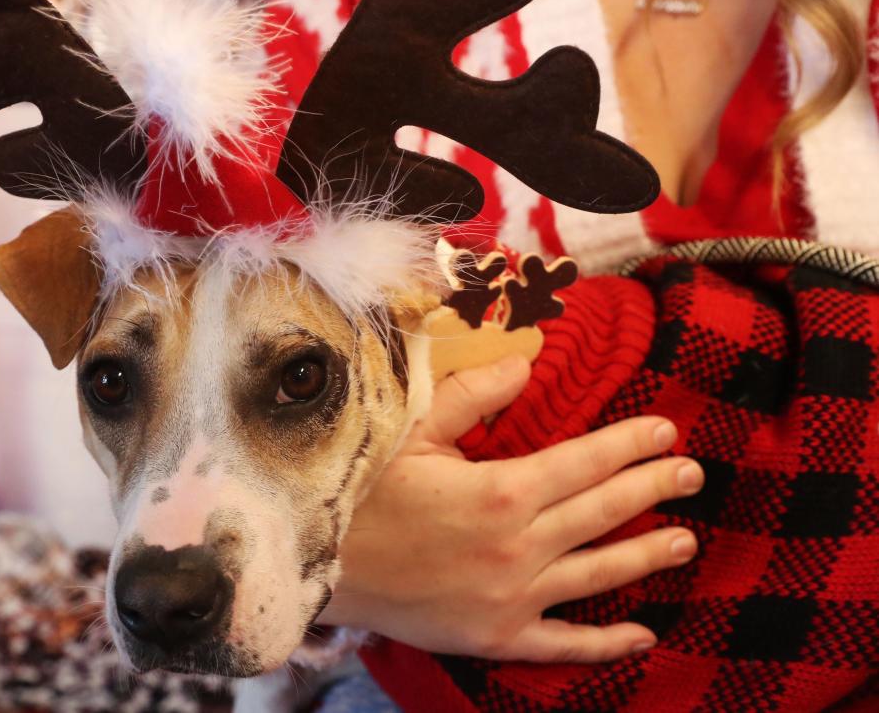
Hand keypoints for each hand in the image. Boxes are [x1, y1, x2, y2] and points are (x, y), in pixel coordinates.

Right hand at [318, 355, 703, 662]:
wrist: (319, 562)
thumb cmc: (362, 488)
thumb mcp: (412, 430)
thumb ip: (473, 395)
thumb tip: (527, 364)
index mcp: (501, 490)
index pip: (587, 462)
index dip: (632, 444)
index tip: (666, 431)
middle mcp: (518, 547)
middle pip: (604, 513)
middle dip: (653, 488)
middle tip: (692, 474)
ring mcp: (512, 598)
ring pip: (598, 575)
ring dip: (647, 555)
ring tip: (685, 541)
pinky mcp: (496, 637)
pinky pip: (564, 645)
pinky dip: (607, 644)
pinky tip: (644, 634)